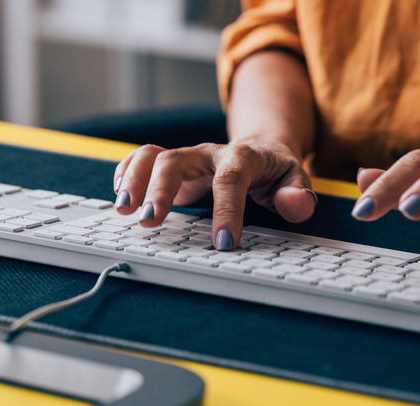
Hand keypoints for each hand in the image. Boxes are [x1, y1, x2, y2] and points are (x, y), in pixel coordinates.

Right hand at [113, 139, 316, 249]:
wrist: (262, 148)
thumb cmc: (276, 170)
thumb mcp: (296, 179)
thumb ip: (298, 193)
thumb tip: (298, 204)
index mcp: (243, 157)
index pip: (231, 179)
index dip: (227, 210)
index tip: (223, 244)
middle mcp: (209, 154)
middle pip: (177, 160)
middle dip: (161, 189)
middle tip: (150, 222)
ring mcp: (188, 158)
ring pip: (154, 156)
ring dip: (134, 181)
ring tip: (123, 211)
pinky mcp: (173, 167)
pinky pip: (142, 158)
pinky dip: (127, 173)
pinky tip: (121, 197)